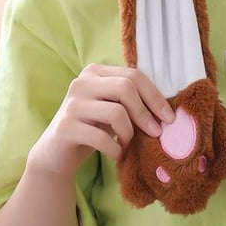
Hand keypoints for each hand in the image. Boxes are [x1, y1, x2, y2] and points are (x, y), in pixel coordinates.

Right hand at [27, 64, 174, 178]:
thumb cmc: (91, 127)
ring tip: (129, 143)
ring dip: (129, 133)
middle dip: (145, 112)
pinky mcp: (65, 127)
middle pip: (125, 87)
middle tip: (155, 132)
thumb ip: (130, 100)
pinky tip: (117, 154)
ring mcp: (72, 103)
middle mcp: (82, 82)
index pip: (133, 75)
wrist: (56, 153)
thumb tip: (165, 110)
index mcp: (95, 71)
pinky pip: (101, 137)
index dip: (154, 95)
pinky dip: (115, 148)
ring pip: (116, 112)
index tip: (169, 117)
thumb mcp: (110, 107)